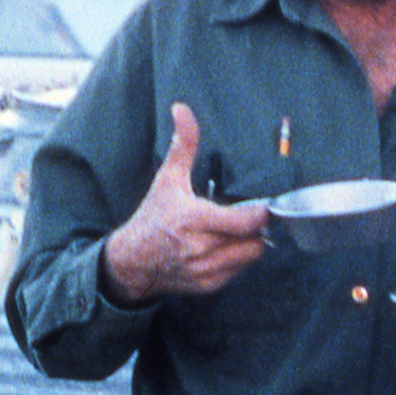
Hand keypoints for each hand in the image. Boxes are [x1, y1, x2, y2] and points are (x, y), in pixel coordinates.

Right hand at [102, 103, 269, 303]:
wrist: (131, 262)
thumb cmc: (153, 216)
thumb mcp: (167, 179)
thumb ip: (183, 144)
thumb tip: (182, 108)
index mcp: (194, 221)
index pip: (246, 223)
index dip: (261, 214)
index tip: (264, 205)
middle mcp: (201, 250)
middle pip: (255, 241)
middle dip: (257, 228)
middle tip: (251, 216)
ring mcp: (205, 271)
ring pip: (251, 257)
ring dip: (250, 244)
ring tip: (238, 231)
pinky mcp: (208, 286)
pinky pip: (239, 271)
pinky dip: (239, 259)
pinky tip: (226, 247)